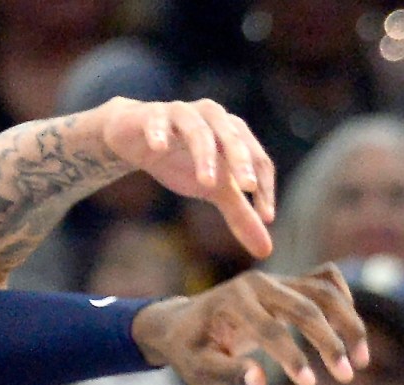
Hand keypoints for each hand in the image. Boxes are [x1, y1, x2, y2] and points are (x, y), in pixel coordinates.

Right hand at [96, 98, 275, 258]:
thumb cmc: (181, 160)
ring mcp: (182, 114)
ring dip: (204, 154)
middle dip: (241, 161)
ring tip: (207, 183)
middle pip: (232, 136)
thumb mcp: (214, 189)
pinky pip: (157, 121)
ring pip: (198, 130)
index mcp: (234, 134)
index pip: (258, 158)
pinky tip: (159, 147)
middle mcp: (213, 118)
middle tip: (246, 188)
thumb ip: (240, 214)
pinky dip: (159, 132)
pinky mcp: (151, 115)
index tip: (267, 216)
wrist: (137, 137)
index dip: (265, 186)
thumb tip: (266, 251)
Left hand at [132, 264, 367, 384]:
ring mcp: (276, 279)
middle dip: (329, 342)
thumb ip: (227, 373)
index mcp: (233, 301)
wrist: (183, 322)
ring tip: (361, 360)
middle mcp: (258, 283)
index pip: (270, 329)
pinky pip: (326, 280)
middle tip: (346, 375)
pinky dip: (344, 299)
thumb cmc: (189, 350)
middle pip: (306, 306)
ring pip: (324, 291)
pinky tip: (350, 330)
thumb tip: (259, 383)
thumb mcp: (197, 369)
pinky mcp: (288, 283)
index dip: (291, 358)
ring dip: (348, 323)